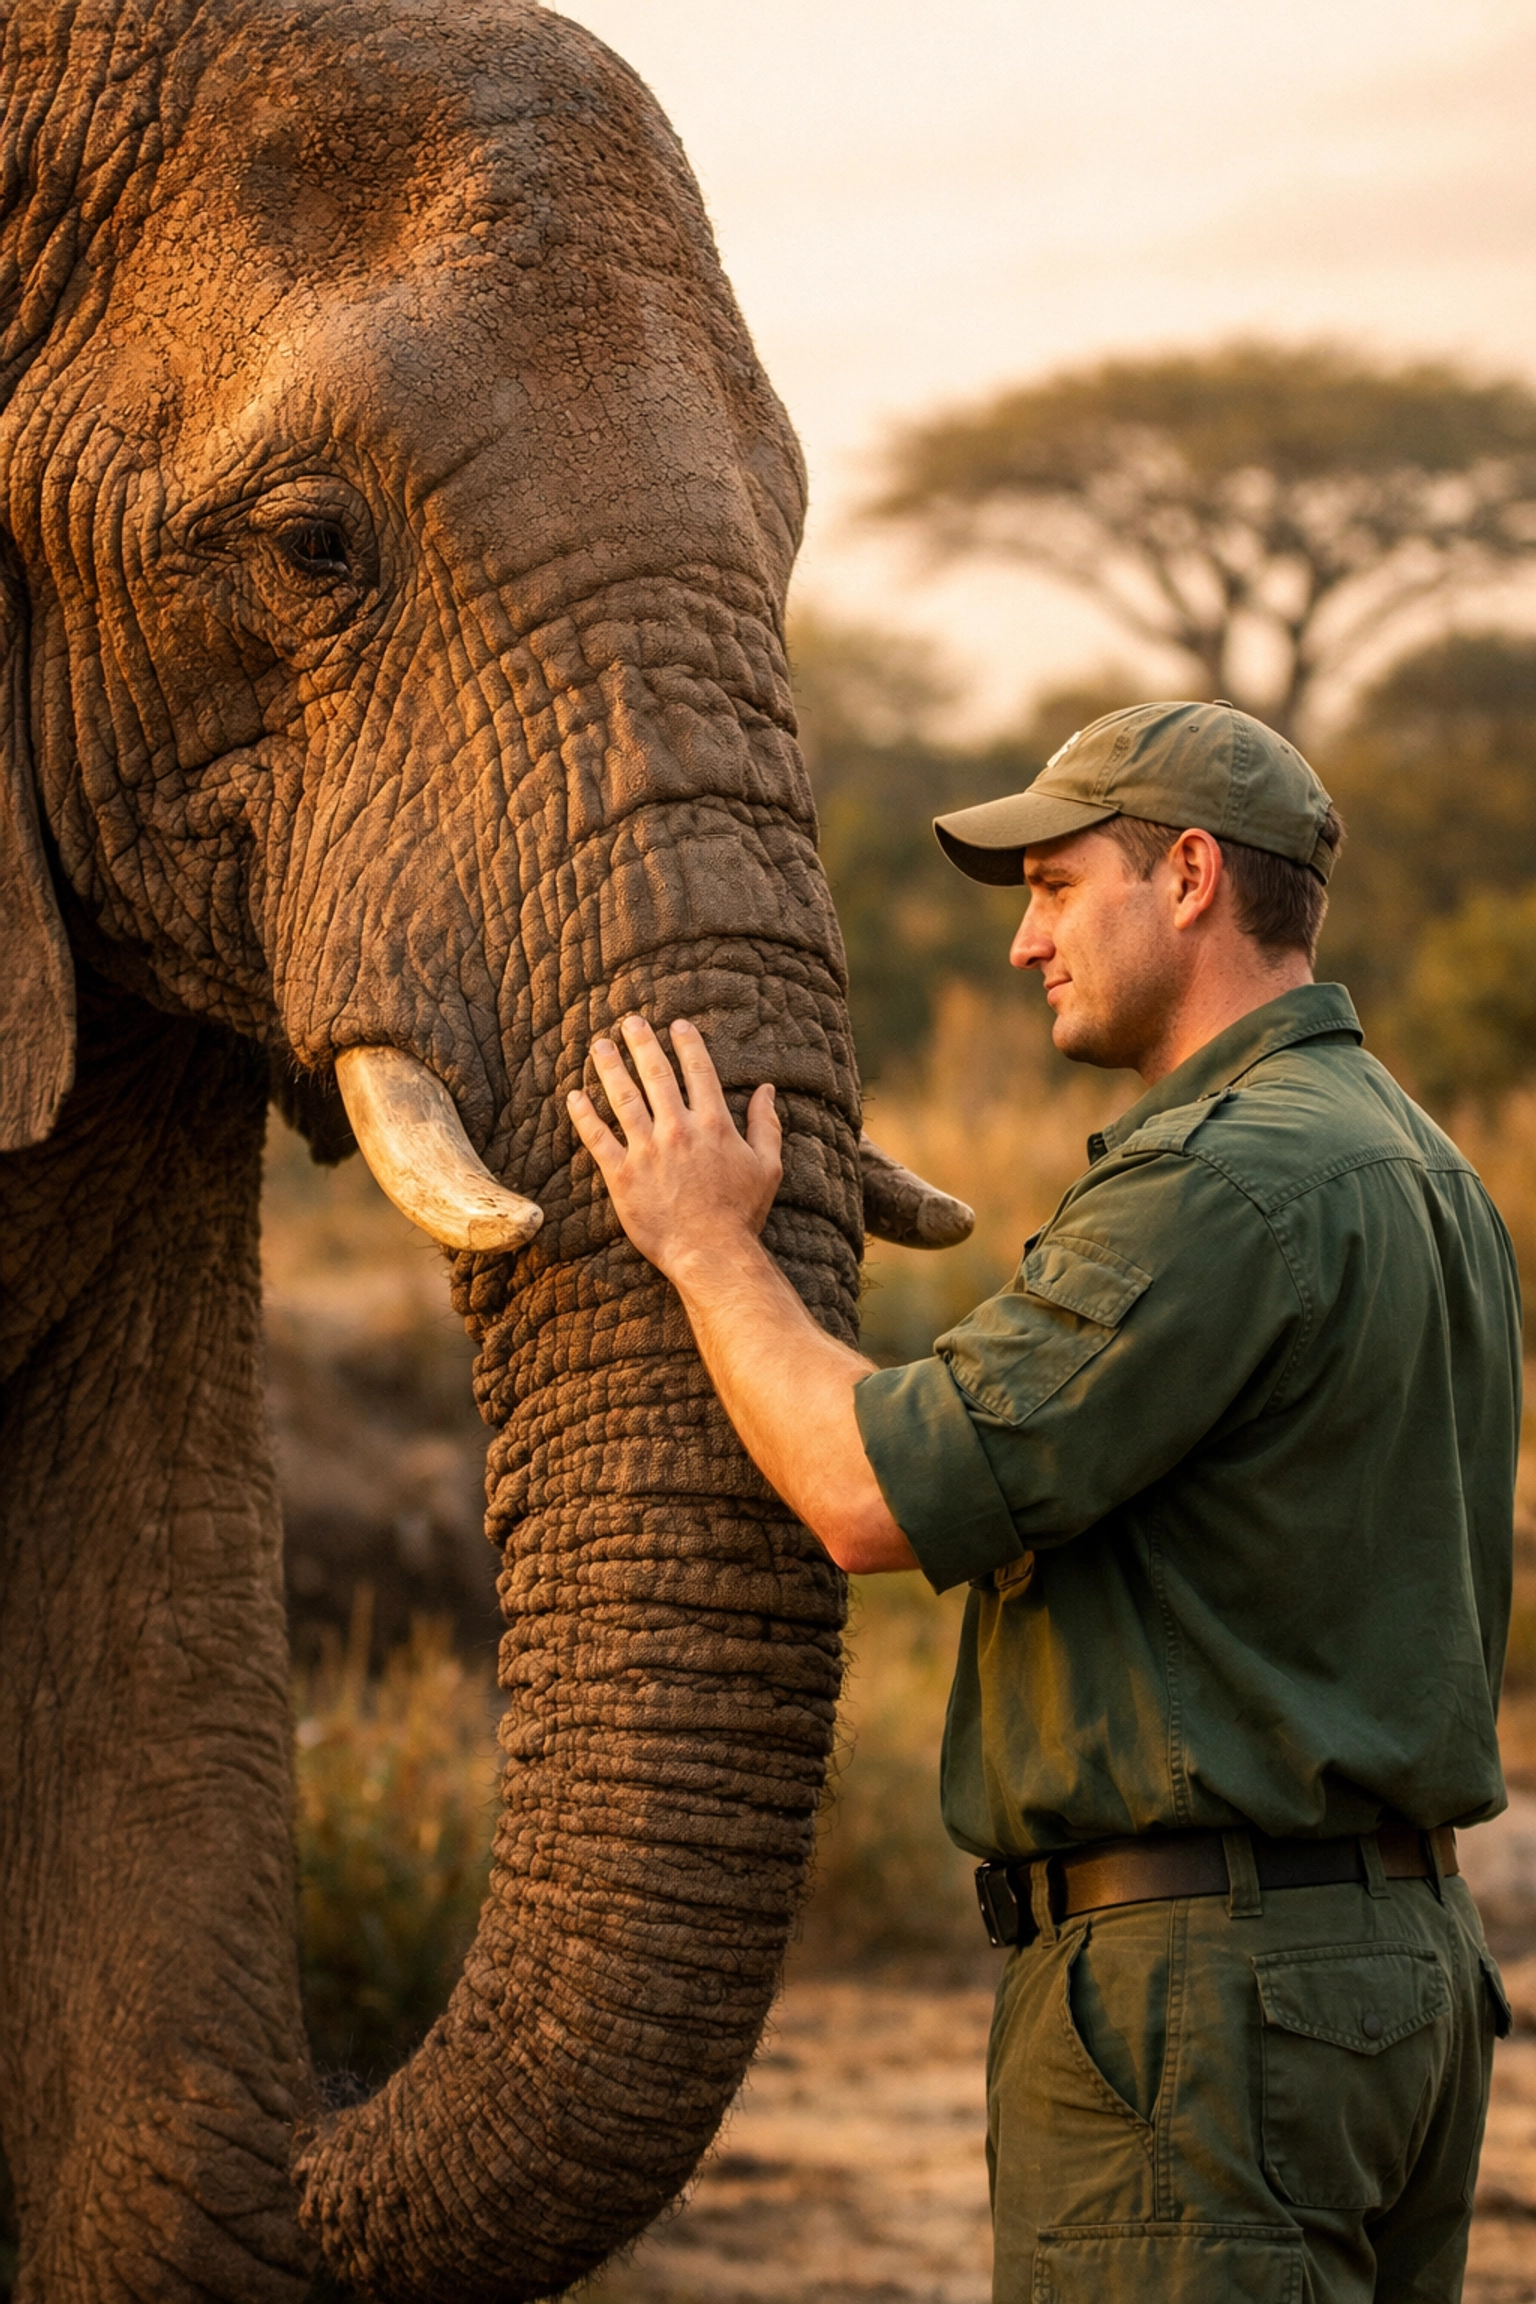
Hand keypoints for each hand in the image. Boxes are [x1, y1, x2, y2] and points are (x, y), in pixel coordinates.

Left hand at [567, 1017, 781, 1277]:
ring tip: (600, 1046)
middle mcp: (678, 1129)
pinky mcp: (622, 1174)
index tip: (677, 1026)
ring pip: (623, 1098)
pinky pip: (598, 1137)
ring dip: (610, 1067)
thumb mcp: (767, 1167)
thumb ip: (766, 1125)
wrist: (711, 1253)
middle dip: (642, 1044)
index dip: (687, 1044)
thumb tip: (766, 1090)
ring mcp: (647, 1150)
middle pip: (656, 1075)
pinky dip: (584, 1114)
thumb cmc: (741, 1214)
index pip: (698, 1071)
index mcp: (713, 1124)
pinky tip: (575, 1095)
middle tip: (630, 1022)